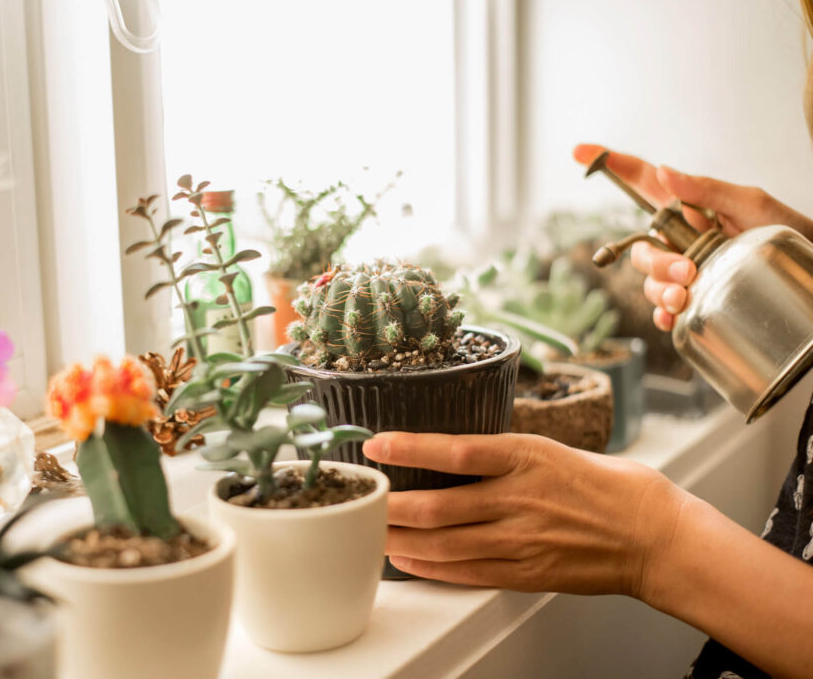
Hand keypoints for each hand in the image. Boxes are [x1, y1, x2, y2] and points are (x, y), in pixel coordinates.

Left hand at [363, 431, 687, 595]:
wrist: (653, 536)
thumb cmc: (607, 486)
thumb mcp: (552, 450)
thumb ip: (502, 455)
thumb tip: (451, 454)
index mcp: (527, 457)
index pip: (455, 450)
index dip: (409, 448)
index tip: (376, 444)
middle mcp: (520, 498)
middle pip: (438, 506)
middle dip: (391, 506)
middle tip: (362, 500)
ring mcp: (521, 539)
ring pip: (444, 544)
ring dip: (401, 541)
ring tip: (372, 533)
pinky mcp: (526, 572)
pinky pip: (466, 572)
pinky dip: (430, 568)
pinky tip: (408, 561)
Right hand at [573, 144, 812, 330]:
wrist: (811, 268)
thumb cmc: (787, 230)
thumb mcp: (751, 203)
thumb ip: (706, 189)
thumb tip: (665, 172)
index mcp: (687, 208)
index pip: (639, 181)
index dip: (610, 164)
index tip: (581, 151)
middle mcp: (678, 239)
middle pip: (639, 248)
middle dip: (656, 262)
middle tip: (687, 271)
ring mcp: (683, 269)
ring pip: (648, 281)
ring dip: (661, 291)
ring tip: (688, 297)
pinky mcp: (691, 297)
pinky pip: (662, 309)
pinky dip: (664, 314)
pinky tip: (675, 316)